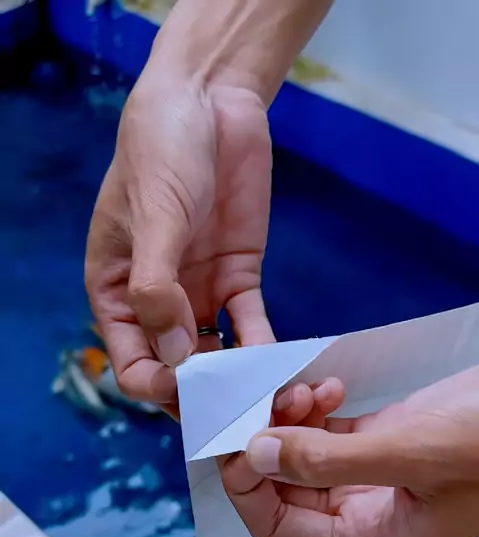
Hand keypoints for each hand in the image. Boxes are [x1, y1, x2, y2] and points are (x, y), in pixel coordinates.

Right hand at [85, 70, 273, 413]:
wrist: (209, 100)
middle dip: (206, 397)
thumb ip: (158, 288)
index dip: (159, 387)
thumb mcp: (152, 218)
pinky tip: (281, 365)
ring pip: (217, 357)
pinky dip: (264, 347)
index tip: (193, 394)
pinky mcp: (237, 279)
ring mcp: (199, 295)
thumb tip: (176, 357)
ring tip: (269, 397)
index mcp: (118, 296)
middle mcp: (158, 305)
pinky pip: (250, 325)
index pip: (133, 365)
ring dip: (240, 380)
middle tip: (241, 415)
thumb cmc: (160, 152)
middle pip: (178, 371)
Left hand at [220, 369, 478, 536]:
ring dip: (292, 419)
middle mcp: (363, 514)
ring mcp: (373, 476)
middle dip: (269, 443)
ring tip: (309, 389)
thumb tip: (254, 456)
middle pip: (284, 487)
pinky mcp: (385, 440)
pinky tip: (330, 385)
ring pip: (303, 453)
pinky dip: (317, 407)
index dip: (248, 487)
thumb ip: (329, 459)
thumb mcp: (411, 453)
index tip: (239, 439)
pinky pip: (329, 429)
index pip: (278, 527)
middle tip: (269, 401)